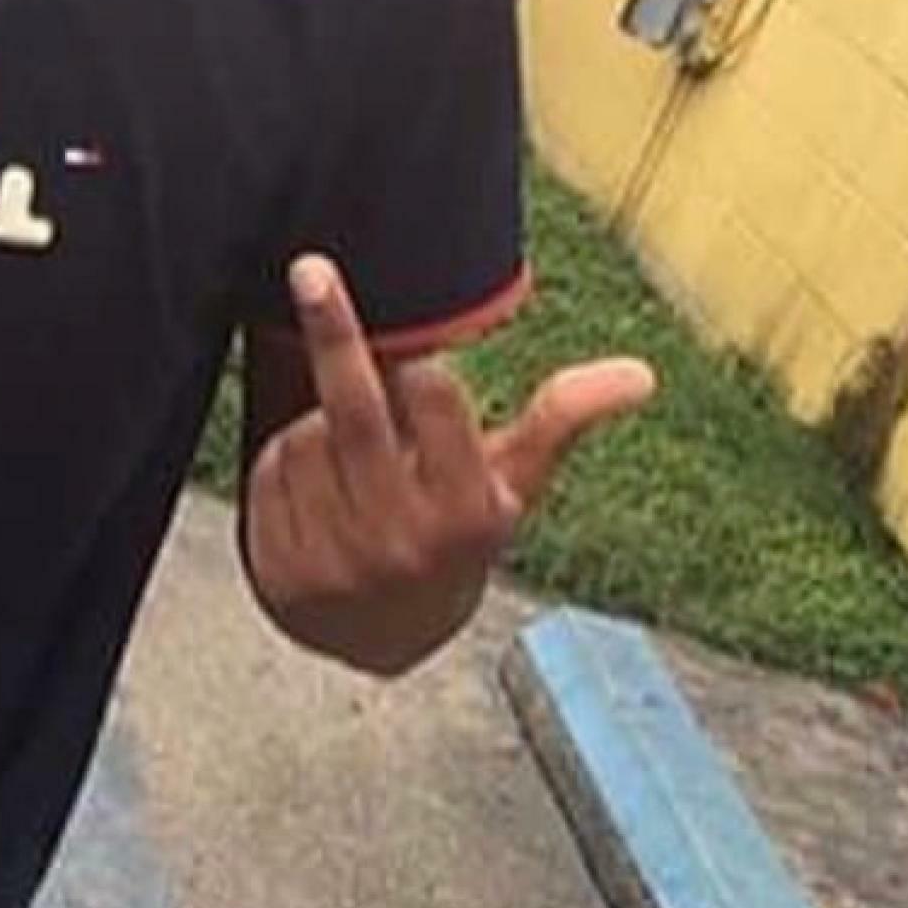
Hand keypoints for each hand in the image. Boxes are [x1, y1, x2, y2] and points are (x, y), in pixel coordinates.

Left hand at [246, 252, 655, 671]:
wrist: (383, 638)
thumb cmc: (454, 540)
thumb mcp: (511, 490)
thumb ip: (561, 424)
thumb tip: (640, 374)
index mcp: (466, 513)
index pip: (438, 406)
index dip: (423, 371)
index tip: (417, 351)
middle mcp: (401, 539)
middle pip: (356, 413)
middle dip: (334, 334)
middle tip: (310, 269)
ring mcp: (335, 558)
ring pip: (304, 438)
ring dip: (316, 427)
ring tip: (349, 459)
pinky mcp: (278, 571)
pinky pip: (267, 476)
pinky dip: (282, 466)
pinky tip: (312, 487)